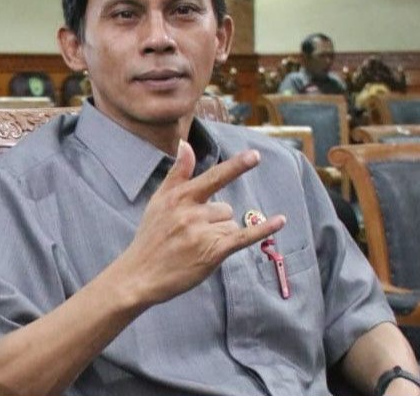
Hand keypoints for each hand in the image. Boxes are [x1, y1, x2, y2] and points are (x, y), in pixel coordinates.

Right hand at [114, 140, 284, 305]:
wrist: (139, 275)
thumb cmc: (150, 237)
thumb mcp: (158, 201)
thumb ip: (177, 173)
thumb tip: (185, 145)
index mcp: (180, 197)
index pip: (214, 177)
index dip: (236, 166)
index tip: (255, 156)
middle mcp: (192, 212)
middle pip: (225, 208)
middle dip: (214, 221)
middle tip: (190, 236)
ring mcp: (203, 233)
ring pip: (230, 225)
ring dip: (219, 236)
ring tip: (195, 248)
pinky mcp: (212, 252)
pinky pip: (244, 236)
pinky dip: (263, 229)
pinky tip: (281, 220)